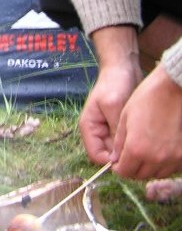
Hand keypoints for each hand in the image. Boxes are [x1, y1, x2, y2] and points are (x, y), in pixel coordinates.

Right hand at [79, 26, 140, 162]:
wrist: (122, 69)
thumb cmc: (114, 84)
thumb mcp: (113, 106)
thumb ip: (113, 130)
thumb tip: (118, 156)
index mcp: (89, 127)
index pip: (96, 155)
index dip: (111, 161)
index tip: (128, 157)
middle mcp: (97, 132)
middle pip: (108, 155)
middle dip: (121, 156)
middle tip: (138, 150)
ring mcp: (108, 130)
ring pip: (118, 151)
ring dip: (128, 149)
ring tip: (141, 142)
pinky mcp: (118, 127)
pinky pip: (125, 142)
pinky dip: (132, 142)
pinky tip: (142, 137)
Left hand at [112, 63, 181, 178]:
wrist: (172, 89)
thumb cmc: (146, 99)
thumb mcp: (124, 118)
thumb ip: (119, 142)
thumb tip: (115, 159)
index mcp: (136, 149)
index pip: (124, 172)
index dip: (118, 167)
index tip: (117, 162)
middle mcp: (155, 158)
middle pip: (140, 175)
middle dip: (132, 168)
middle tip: (129, 158)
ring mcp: (172, 158)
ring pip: (156, 174)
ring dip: (147, 168)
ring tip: (144, 154)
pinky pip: (170, 168)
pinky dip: (162, 164)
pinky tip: (158, 152)